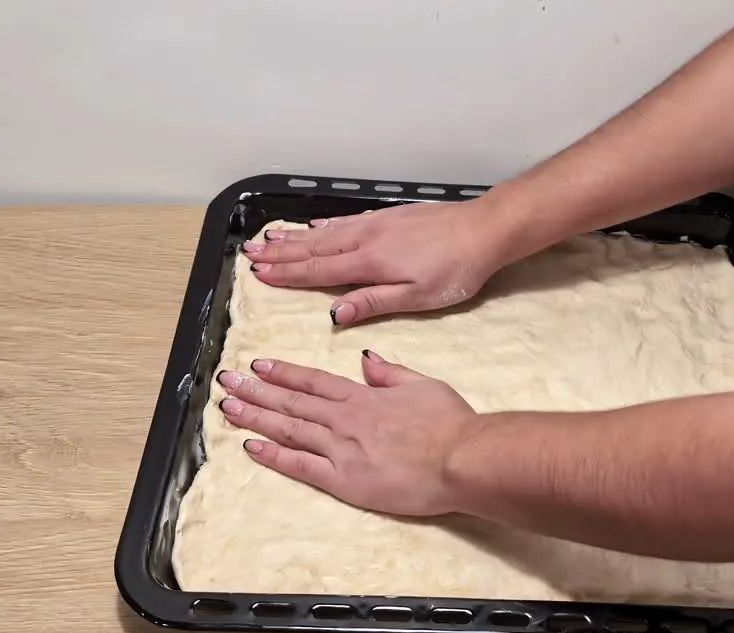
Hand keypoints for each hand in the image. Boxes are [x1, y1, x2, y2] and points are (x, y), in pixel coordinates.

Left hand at [215, 351, 475, 516]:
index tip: (259, 364)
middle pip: (292, 402)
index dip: (284, 372)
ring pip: (289, 429)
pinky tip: (250, 447)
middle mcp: (346, 419)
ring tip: (228, 407)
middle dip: (257, 390)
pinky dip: (273, 456)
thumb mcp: (424, 385)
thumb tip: (366, 359)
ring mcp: (342, 449)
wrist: (461, 458)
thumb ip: (391, 373)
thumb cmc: (452, 424)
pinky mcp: (345, 481)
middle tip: (227, 381)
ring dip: (256, 417)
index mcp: (365, 396)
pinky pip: (301, 466)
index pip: (314, 381)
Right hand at [243, 199, 517, 325]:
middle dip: (280, 252)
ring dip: (295, 237)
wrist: (484, 230)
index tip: (259, 274)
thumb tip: (335, 314)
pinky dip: (325, 223)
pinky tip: (314, 224)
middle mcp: (367, 239)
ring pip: (326, 231)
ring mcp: (377, 224)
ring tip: (269, 237)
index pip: (319, 270)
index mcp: (370, 263)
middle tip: (249, 253)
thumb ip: (373, 302)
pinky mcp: (390, 217)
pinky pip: (346, 220)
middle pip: (314, 247)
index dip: (287, 274)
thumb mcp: (416, 297)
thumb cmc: (456, 270)